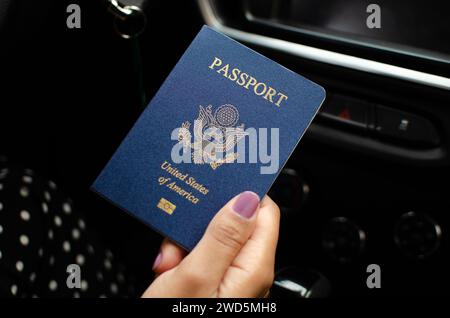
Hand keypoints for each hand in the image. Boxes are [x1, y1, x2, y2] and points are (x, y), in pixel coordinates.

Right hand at [142, 192, 279, 297]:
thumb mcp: (195, 275)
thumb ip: (224, 235)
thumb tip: (247, 199)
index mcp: (253, 267)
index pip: (263, 211)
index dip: (241, 195)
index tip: (216, 187)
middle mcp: (249, 274)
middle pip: (236, 225)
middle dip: (204, 224)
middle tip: (180, 238)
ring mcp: (233, 282)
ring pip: (216, 240)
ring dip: (190, 243)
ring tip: (170, 263)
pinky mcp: (217, 287)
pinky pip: (207, 259)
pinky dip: (187, 259)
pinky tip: (171, 272)